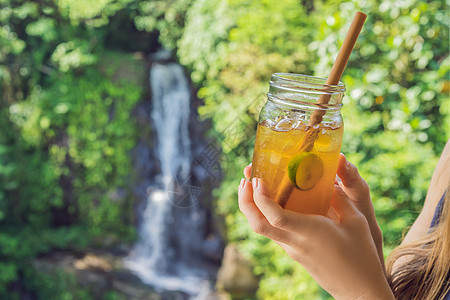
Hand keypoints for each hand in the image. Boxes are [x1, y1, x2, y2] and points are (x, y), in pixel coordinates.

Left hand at [239, 169, 392, 298]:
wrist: (359, 291)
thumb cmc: (361, 256)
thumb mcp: (356, 221)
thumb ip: (340, 199)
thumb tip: (330, 181)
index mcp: (309, 232)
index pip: (275, 216)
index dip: (261, 198)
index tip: (258, 180)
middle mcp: (295, 242)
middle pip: (258, 224)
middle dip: (245, 202)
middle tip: (244, 180)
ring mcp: (292, 250)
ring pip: (262, 229)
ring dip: (252, 208)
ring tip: (252, 188)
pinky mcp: (294, 253)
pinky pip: (273, 232)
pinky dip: (264, 216)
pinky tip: (272, 203)